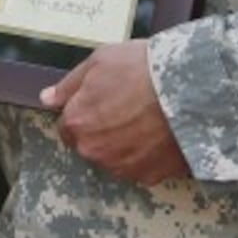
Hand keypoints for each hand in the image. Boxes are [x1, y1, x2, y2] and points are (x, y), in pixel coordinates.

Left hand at [40, 39, 189, 185]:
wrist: (189, 89)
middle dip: (102, 130)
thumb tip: (47, 98)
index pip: (67, 127)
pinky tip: (158, 133)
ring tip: (146, 118)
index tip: (102, 102)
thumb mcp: (99, 61)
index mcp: (77, 123)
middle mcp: (94, 151)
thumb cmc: (143, 70)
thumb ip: (69, 85)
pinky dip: (146, 154)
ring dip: (123, 144)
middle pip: (90, 144)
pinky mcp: (149, 176)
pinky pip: (140, 166)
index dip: (84, 112)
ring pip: (114, 157)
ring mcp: (122, 167)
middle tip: (127, 107)